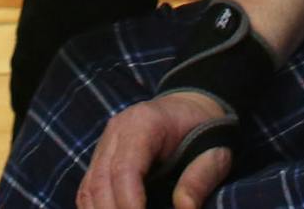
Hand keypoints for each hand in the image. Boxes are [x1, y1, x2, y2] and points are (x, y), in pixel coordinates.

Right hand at [79, 91, 232, 208]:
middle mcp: (117, 130)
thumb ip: (200, 178)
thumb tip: (184, 208)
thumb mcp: (215, 152)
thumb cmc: (204, 130)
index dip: (128, 202)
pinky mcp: (102, 156)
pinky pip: (89, 187)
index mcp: (144, 123)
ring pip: (89, 186)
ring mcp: (106, 143)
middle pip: (101, 180)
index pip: (125, 167)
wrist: (189, 106)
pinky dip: (95, 208)